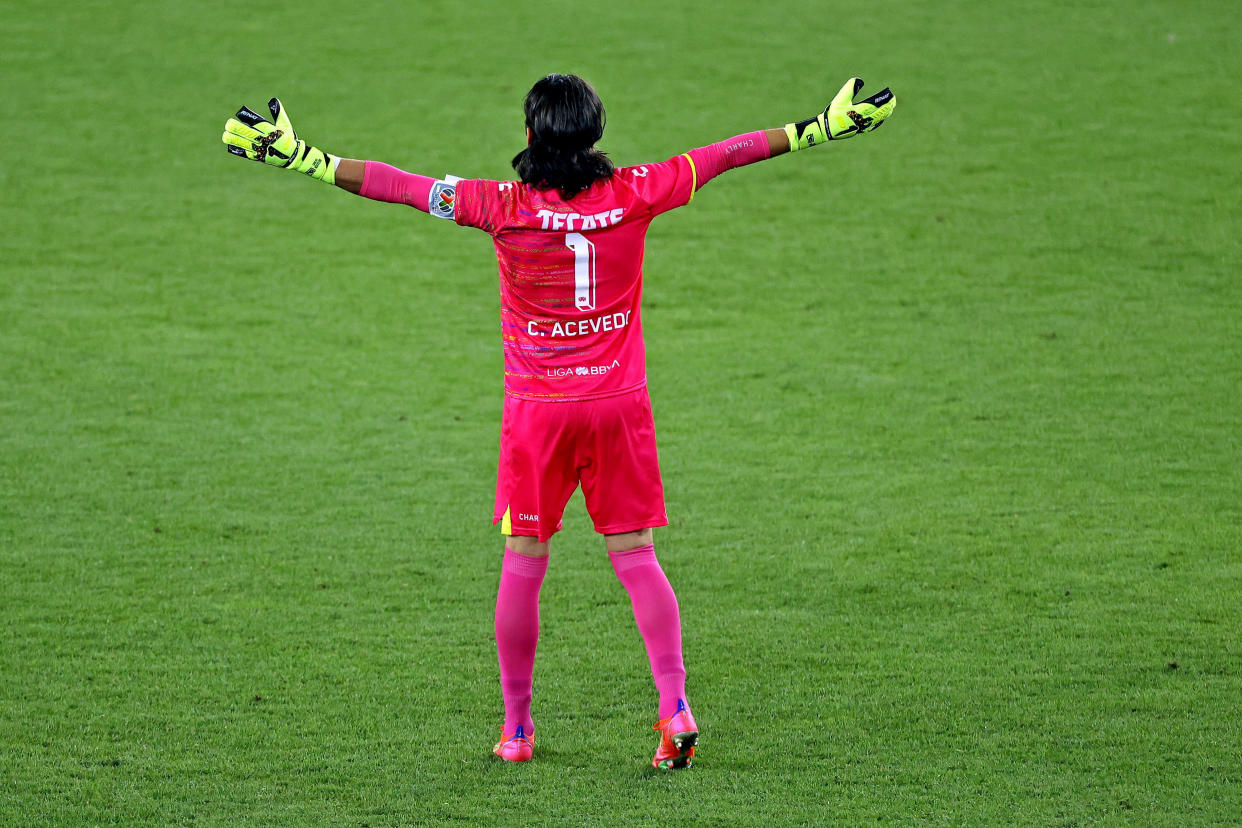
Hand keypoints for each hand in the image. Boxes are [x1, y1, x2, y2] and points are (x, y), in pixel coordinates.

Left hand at [222, 98, 336, 182]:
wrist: (294, 158)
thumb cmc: (288, 138)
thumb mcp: (285, 125)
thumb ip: (278, 113)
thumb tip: (273, 100)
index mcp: (273, 132)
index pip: (259, 124)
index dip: (249, 119)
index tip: (239, 114)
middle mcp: (267, 141)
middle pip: (250, 134)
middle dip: (238, 129)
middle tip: (228, 124)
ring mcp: (263, 150)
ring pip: (247, 144)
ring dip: (235, 140)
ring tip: (225, 136)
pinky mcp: (260, 158)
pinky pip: (248, 154)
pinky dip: (239, 150)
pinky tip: (230, 145)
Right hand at [784, 78, 895, 149]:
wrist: (825, 129)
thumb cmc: (832, 113)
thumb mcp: (840, 98)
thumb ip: (850, 88)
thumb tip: (860, 80)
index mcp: (858, 112)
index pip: (876, 106)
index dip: (884, 101)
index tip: (891, 96)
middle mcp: (861, 120)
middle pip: (878, 113)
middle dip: (887, 107)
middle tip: (894, 101)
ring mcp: (860, 127)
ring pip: (876, 120)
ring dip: (884, 114)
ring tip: (890, 109)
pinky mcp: (858, 131)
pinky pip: (871, 127)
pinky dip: (878, 122)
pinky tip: (880, 120)